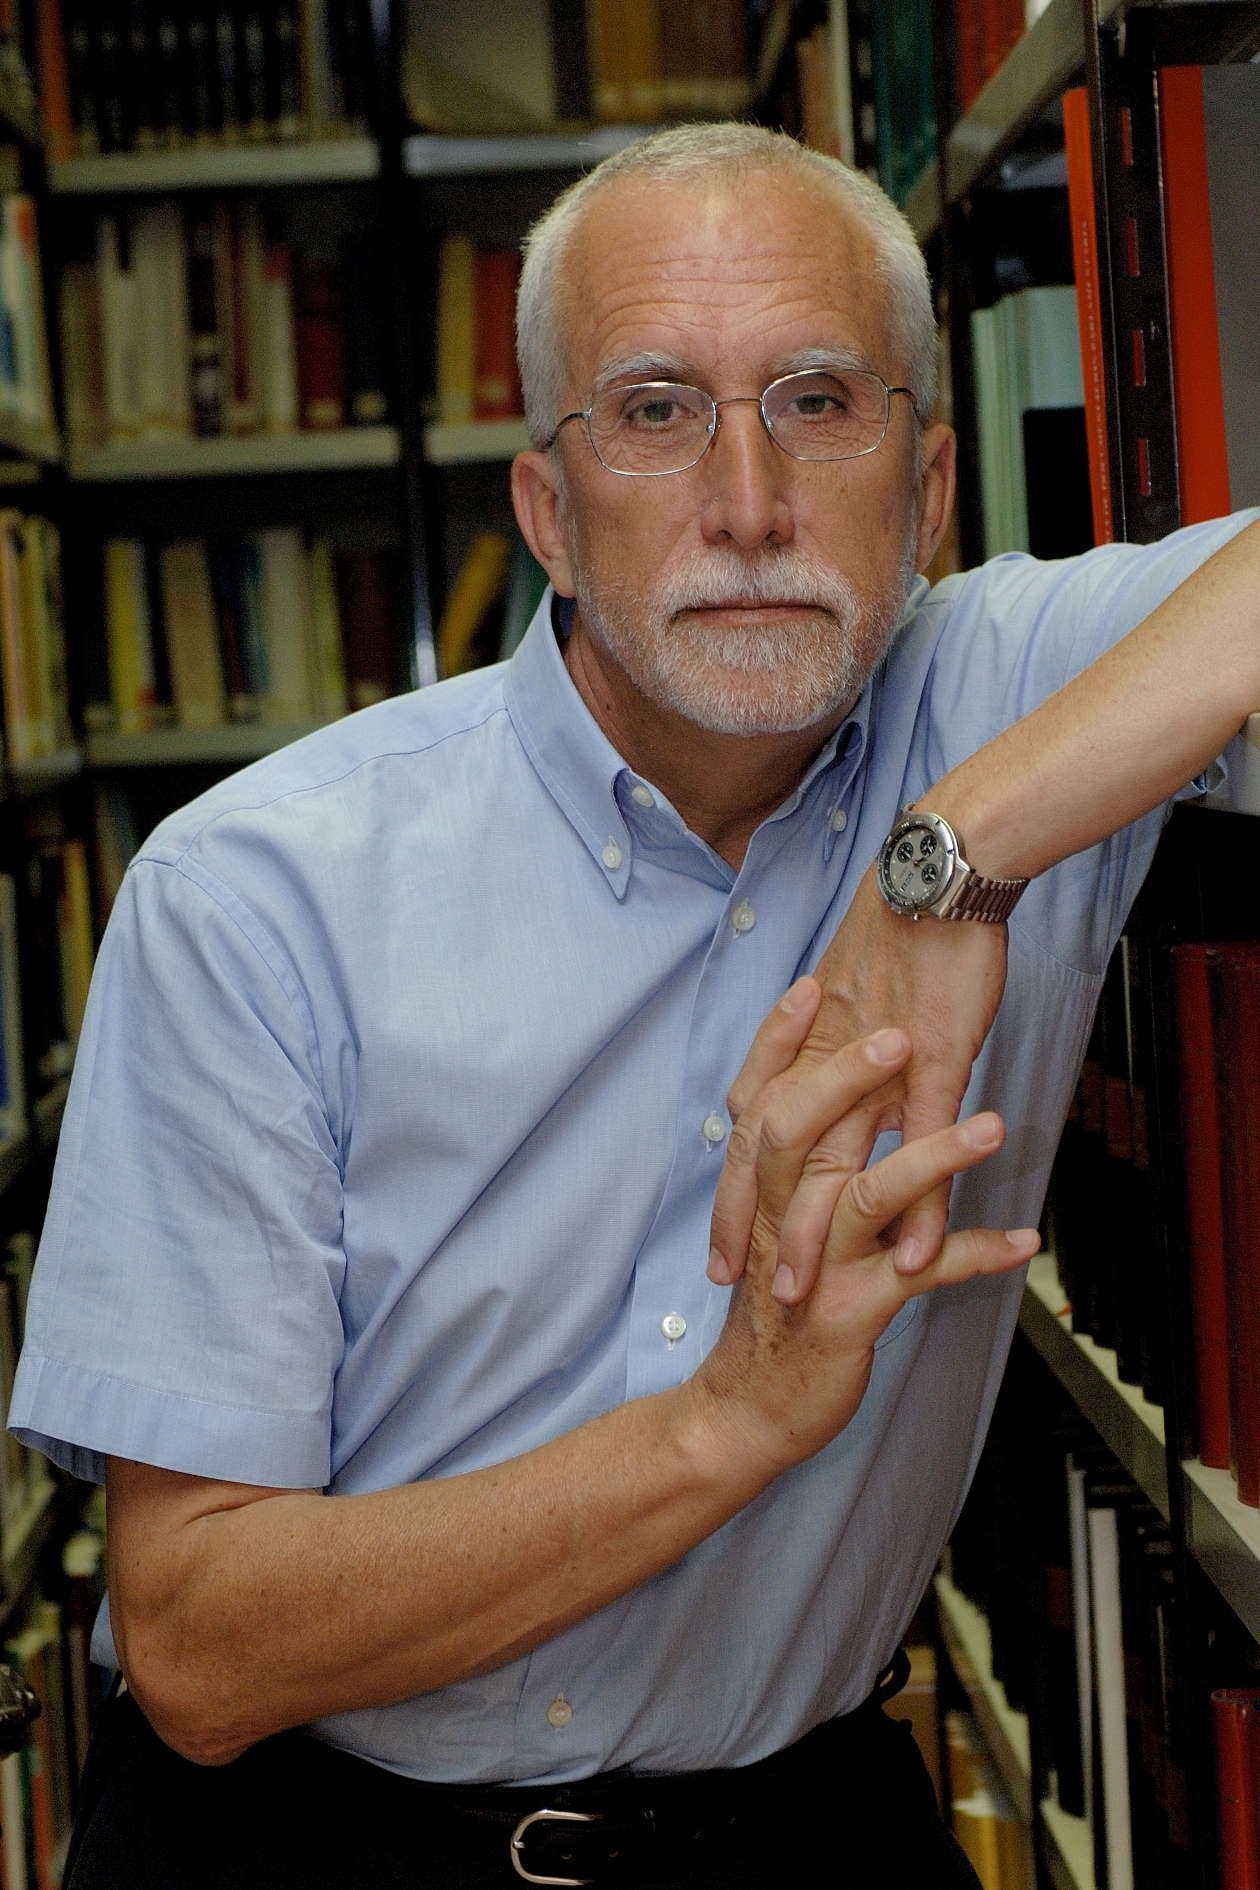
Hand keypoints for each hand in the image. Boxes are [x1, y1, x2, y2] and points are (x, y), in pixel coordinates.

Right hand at [693, 1020, 1036, 1475]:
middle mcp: (780, 1217)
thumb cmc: (780, 1306)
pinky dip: (974, 1255)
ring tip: (994, 1127)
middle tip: (899, 1034)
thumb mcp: (787, 1227)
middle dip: (847, 1078)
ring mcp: (816, 1264)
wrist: (751, 1409)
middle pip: (797, 1130)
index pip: (756, 1096)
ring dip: (934, 1158)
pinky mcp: (852, 1312)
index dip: (780, 1041)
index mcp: (763, 1188)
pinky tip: (1024, 1241)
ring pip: (867, 1196)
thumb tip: (850, 1105)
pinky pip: (920, 1275)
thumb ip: (812, 1167)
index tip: (810, 983)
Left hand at [708, 865, 1007, 1302]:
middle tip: (741, 1289)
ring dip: (816, 1237)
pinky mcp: (930, 1067)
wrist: (939, 876)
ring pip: (831, 1167)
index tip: (720, 1244)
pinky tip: (911, 1257)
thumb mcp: (864, 1001)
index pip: (748, 1132)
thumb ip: (844, 1052)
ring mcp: (875, 1071)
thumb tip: (838, 1090)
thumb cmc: (907, 933)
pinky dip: (918, 1211)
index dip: (731, 1191)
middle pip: (771, 1163)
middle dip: (753, 1230)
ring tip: (805, 1293)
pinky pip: (917, 1151)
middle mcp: (825, 1064)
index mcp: (804, 1048)